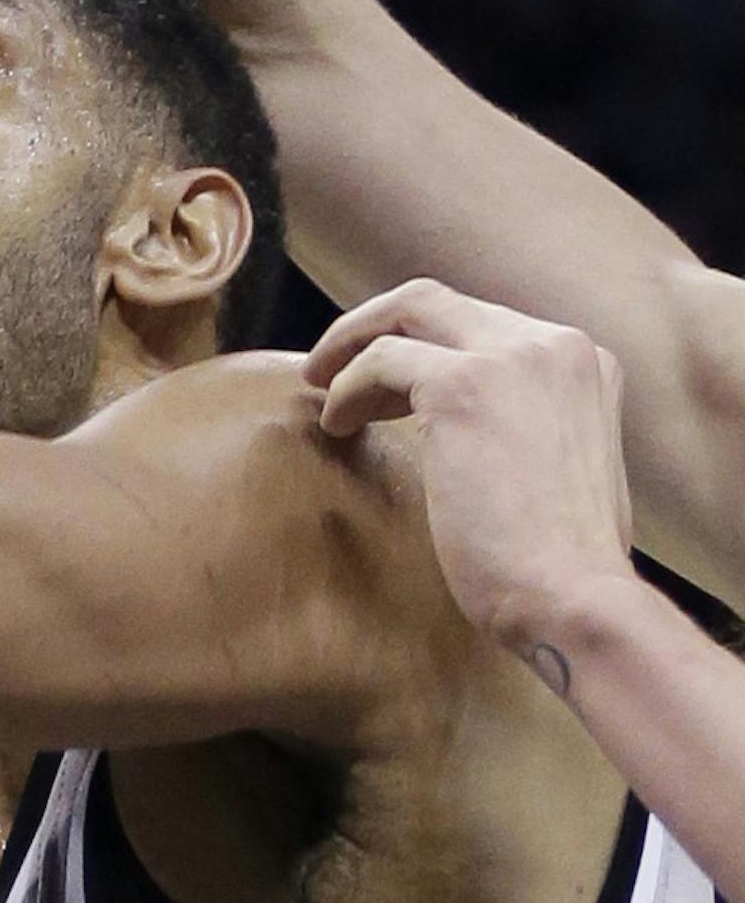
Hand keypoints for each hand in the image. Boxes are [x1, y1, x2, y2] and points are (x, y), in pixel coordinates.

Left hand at [305, 279, 635, 665]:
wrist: (575, 601)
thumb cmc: (560, 560)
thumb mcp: (560, 463)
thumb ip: (526, 419)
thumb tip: (469, 419)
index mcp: (582, 361)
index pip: (481, 322)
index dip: (422, 343)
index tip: (385, 380)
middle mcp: (553, 346)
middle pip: (437, 301)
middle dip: (374, 326)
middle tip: (329, 366)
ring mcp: (510, 359)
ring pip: (404, 315)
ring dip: (350, 349)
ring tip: (319, 389)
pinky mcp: (463, 386)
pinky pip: (380, 361)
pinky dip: (348, 388)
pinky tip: (336, 426)